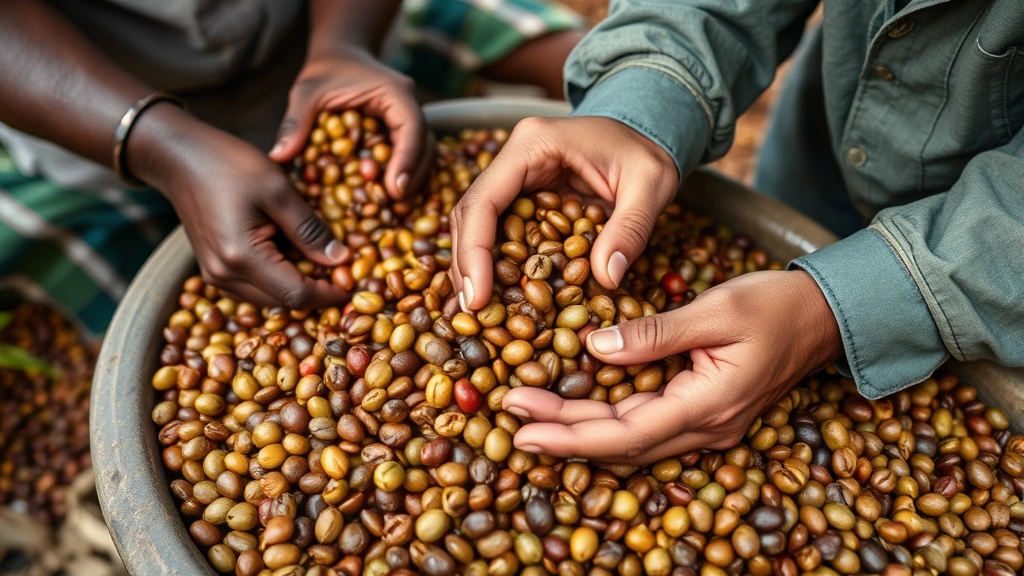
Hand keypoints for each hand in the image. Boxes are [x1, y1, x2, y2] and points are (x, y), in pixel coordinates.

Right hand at [128, 105, 349, 308]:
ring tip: (320, 260)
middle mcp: (224, 276)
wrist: (179, 156)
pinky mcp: (213, 269)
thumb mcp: (278, 190)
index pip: (295, 294)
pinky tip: (293, 255)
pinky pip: (254, 287)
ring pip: (269, 298)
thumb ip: (310, 229)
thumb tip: (340, 260)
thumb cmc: (229, 165)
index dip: (328, 294)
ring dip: (297, 285)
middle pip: (282, 302)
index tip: (353, 284)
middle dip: (315, 292)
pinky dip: (278, 278)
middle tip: (342, 271)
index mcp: (241, 257)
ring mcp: (215, 276)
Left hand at [268, 45, 430, 199]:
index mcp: (394, 92)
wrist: (340, 57)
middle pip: (426, 146)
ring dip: (412, 181)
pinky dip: (404, 176)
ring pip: (425, 155)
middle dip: (413, 177)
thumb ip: (296, 122)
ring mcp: (409, 122)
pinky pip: (411, 157)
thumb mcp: (306, 93)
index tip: (394, 189)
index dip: (407, 160)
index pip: (412, 127)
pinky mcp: (402, 135)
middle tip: (395, 204)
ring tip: (395, 207)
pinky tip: (389, 196)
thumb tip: (279, 156)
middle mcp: (408, 107)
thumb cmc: (325, 72)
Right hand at [450, 116, 678, 310]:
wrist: (651, 129)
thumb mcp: (651, 187)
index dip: (474, 251)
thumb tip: (606, 278)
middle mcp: (516, 157)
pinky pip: (501, 229)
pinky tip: (500, 293)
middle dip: (467, 264)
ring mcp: (518, 174)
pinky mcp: (526, 194)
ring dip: (476, 265)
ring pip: (478, 223)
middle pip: (470, 213)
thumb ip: (631, 229)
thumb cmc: (650, 151)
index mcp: (534, 144)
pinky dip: (498, 261)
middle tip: (473, 312)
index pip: (485, 200)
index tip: (478, 297)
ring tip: (478, 310)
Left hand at [501, 270, 842, 464]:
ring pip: (631, 442)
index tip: (521, 421)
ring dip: (580, 432)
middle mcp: (706, 429)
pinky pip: (646, 429)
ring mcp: (707, 427)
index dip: (568, 434)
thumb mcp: (716, 310)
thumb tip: (594, 348)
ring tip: (530, 415)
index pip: (624, 434)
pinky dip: (606, 424)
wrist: (824, 318)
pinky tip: (575, 413)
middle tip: (509, 415)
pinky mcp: (703, 414)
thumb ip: (655, 334)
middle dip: (561, 434)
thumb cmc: (775, 306)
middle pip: (620, 445)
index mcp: (709, 406)